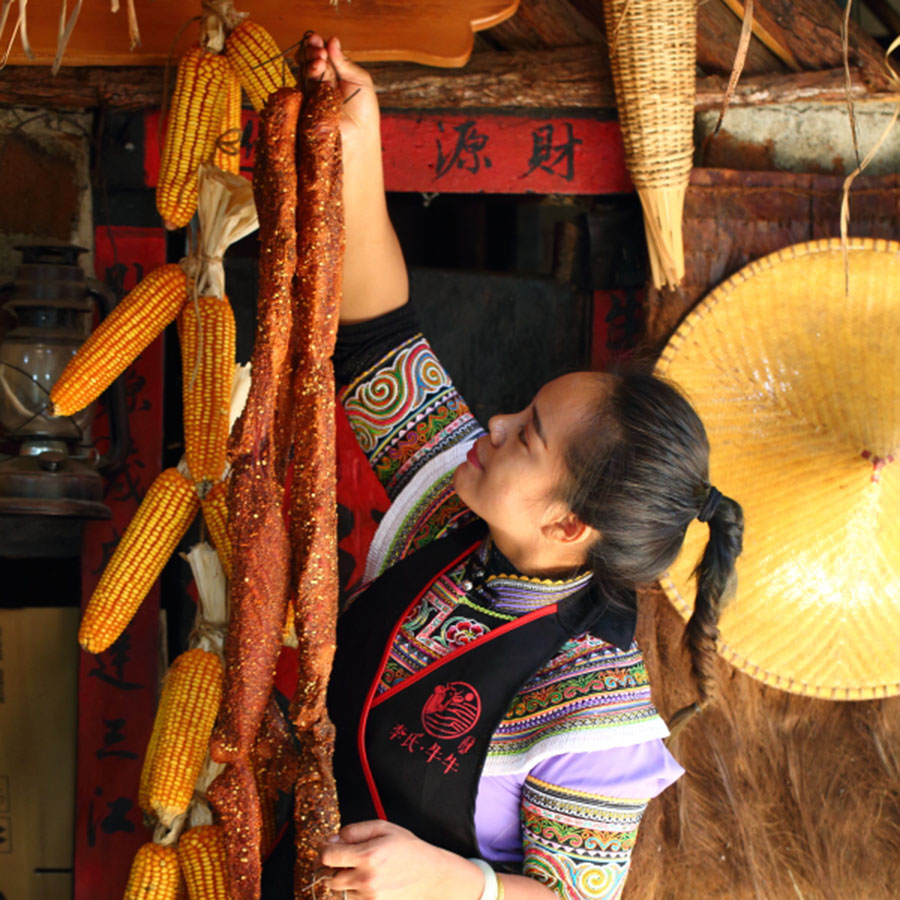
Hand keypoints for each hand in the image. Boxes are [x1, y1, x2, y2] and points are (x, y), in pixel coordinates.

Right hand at [300, 33, 380, 161]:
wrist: (359, 136)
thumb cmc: (364, 111)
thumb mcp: (360, 80)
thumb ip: (345, 62)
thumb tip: (332, 40)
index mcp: (335, 74)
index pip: (322, 54)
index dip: (318, 45)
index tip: (320, 40)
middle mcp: (320, 82)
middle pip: (310, 60)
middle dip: (312, 50)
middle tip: (319, 50)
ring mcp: (310, 94)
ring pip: (303, 71)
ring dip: (309, 61)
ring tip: (320, 61)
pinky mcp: (303, 106)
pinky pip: (298, 86)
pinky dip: (305, 75)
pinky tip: (315, 70)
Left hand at [317, 820, 482, 899]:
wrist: (430, 875)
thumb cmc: (409, 848)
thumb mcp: (383, 828)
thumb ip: (355, 830)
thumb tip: (333, 839)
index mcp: (368, 855)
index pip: (328, 857)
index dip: (323, 849)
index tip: (327, 845)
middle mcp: (366, 879)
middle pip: (329, 877)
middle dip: (331, 866)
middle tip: (341, 857)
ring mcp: (369, 896)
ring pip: (338, 891)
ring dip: (342, 879)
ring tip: (358, 868)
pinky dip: (352, 890)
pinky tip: (364, 879)